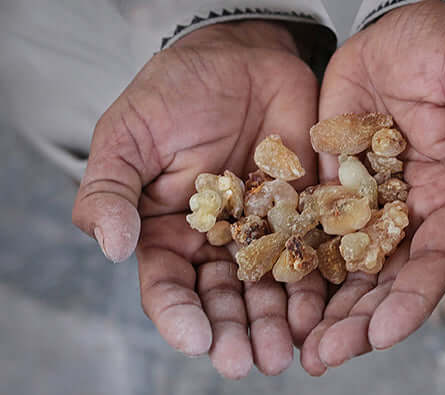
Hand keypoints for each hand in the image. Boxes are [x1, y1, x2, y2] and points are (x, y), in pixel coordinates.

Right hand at [72, 21, 319, 377]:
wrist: (238, 60)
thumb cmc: (174, 95)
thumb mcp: (127, 138)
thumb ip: (109, 191)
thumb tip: (110, 247)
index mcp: (169, 234)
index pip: (169, 286)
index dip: (179, 315)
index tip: (196, 338)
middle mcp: (217, 243)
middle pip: (223, 299)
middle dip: (234, 332)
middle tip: (246, 362)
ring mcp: (263, 231)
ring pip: (269, 288)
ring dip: (277, 322)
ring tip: (285, 351)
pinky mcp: (302, 215)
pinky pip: (311, 254)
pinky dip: (316, 283)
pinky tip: (321, 310)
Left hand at [300, 0, 444, 374]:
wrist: (391, 31)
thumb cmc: (440, 46)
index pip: (436, 258)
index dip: (412, 298)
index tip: (383, 333)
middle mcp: (409, 209)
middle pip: (388, 278)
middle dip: (361, 320)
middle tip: (327, 356)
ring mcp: (368, 203)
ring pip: (349, 268)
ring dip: (328, 309)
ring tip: (303, 347)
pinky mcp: (333, 188)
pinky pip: (314, 233)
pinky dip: (300, 266)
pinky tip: (279, 296)